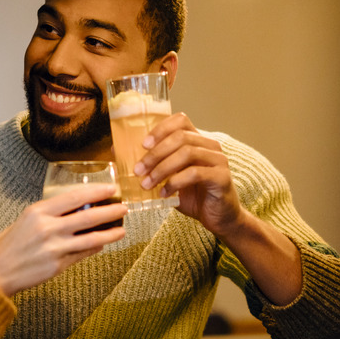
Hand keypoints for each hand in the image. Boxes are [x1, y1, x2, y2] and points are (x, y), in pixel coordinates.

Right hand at [0, 184, 126, 296]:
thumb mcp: (25, 220)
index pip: (74, 197)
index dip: (96, 192)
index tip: (110, 190)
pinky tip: (103, 244)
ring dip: (110, 233)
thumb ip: (48, 214)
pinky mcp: (58, 265)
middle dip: (109, 211)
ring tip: (121, 229)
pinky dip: (95, 248)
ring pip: (91, 238)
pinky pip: (83, 254)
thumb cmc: (8, 245)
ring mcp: (55, 248)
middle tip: (123, 207)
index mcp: (38, 212)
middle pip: (88, 216)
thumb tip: (75, 210)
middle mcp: (48, 228)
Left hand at [133, 112, 243, 236]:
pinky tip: (164, 194)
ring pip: (186, 153)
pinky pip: (195, 173)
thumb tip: (117, 151)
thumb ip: (150, 164)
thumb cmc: (192, 195)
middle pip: (180, 137)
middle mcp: (210, 145)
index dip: (160, 129)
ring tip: (146, 184)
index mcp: (197, 140)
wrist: (218, 218)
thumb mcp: (167, 177)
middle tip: (138, 170)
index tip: (142, 145)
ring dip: (161, 169)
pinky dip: (175, 182)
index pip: (180, 120)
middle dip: (154, 154)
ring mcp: (218, 160)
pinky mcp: (222, 177)